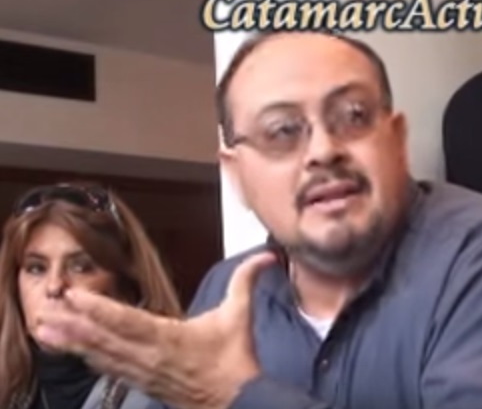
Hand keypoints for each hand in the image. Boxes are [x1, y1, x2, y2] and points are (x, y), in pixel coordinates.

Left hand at [35, 251, 275, 408]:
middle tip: (45, 310)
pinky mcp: (142, 382)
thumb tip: (267, 256)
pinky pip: (110, 369)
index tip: (74, 295)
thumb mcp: (241, 315)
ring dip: (73, 342)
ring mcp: (143, 372)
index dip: (98, 308)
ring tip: (47, 329)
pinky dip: (89, 358)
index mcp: (170, 338)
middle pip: (104, 339)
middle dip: (73, 325)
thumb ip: (247, 281)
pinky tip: (73, 350)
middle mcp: (150, 356)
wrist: (234, 401)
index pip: (127, 321)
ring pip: (101, 356)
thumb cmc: (234, 359)